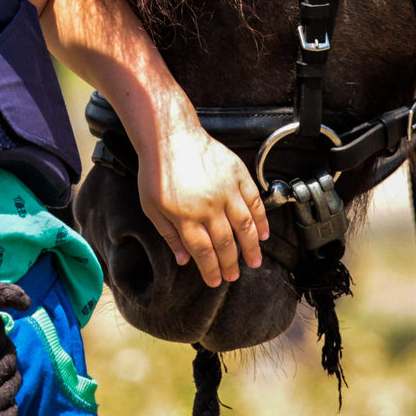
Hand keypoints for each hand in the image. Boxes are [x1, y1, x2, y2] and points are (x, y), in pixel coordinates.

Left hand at [138, 126, 268, 287]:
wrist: (170, 135)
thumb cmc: (157, 170)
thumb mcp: (152, 207)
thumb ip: (169, 235)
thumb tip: (183, 259)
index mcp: (186, 216)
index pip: (204, 251)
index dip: (211, 270)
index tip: (216, 280)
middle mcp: (209, 206)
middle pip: (225, 243)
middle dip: (231, 264)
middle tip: (234, 275)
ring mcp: (226, 190)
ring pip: (245, 226)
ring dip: (251, 247)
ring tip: (254, 261)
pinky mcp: (237, 175)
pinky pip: (255, 201)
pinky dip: (261, 220)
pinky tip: (263, 233)